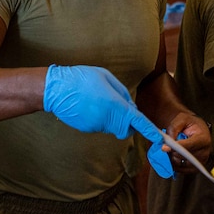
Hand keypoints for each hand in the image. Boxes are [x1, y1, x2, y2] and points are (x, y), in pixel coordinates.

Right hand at [43, 65, 173, 177]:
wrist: (56, 89)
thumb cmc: (82, 78)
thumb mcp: (106, 77)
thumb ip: (122, 93)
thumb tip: (130, 106)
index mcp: (115, 105)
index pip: (138, 121)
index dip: (150, 130)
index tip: (158, 137)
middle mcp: (108, 119)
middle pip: (126, 128)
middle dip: (128, 122)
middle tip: (119, 105)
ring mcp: (96, 126)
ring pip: (112, 126)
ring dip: (112, 117)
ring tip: (97, 99)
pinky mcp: (87, 129)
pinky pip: (100, 125)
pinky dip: (99, 118)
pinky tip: (88, 105)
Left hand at [164, 115, 211, 172]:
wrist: (195, 128)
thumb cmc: (189, 123)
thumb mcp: (181, 120)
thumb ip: (173, 130)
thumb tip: (167, 143)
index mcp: (203, 138)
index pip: (189, 145)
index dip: (176, 147)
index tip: (164, 148)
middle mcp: (205, 151)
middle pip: (187, 157)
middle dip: (173, 154)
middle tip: (164, 148)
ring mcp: (202, 160)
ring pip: (184, 165)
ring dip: (174, 161)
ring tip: (168, 152)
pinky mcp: (197, 166)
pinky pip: (184, 171)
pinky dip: (176, 166)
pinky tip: (171, 159)